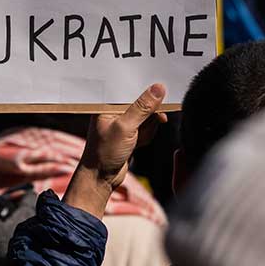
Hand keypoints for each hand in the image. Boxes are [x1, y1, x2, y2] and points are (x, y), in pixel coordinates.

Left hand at [63, 83, 166, 218]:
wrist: (102, 178)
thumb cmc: (105, 152)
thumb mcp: (126, 127)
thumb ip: (143, 108)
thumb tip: (158, 88)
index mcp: (109, 102)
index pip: (131, 86)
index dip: (147, 88)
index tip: (162, 89)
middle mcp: (116, 109)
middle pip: (143, 101)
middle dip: (149, 115)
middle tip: (150, 123)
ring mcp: (124, 121)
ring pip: (148, 116)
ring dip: (149, 128)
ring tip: (138, 139)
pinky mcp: (130, 132)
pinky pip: (148, 127)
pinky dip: (147, 136)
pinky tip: (139, 143)